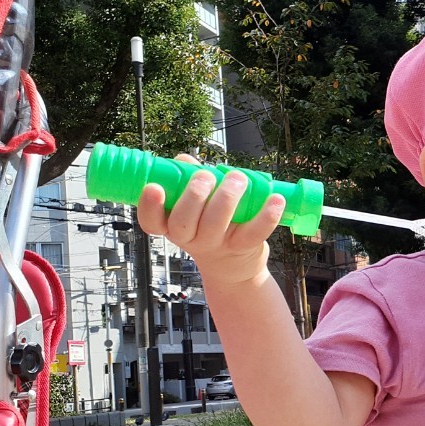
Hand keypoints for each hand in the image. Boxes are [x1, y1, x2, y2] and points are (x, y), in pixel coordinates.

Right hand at [136, 155, 284, 287]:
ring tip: (238, 178)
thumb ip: (187, 179)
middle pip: (184, 222)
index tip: (154, 187)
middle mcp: (191, 238)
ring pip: (215, 224)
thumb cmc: (208, 225)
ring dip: (227, 198)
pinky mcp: (243, 247)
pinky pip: (254, 233)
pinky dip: (267, 215)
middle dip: (194, 196)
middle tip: (205, 176)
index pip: (152, 222)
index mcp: (172, 226)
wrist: (232, 266)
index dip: (149, 206)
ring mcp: (217, 244)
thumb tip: (183, 159)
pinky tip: (275, 199)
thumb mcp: (193, 206)